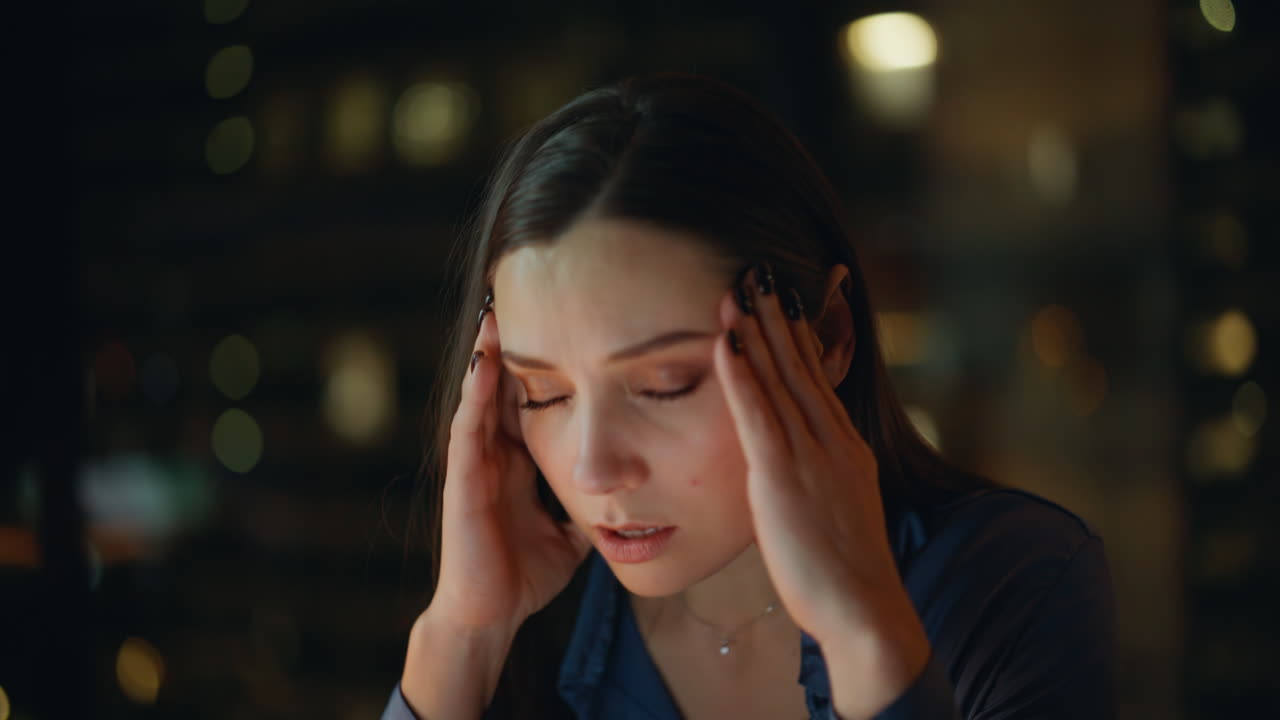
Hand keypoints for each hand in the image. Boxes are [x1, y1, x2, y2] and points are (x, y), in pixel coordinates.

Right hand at [428, 296, 592, 632]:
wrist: (491, 614)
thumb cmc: (524, 574)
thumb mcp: (573, 530)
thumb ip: (592, 503)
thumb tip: (631, 488)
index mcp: (519, 462)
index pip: (532, 401)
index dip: (545, 365)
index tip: (564, 327)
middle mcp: (496, 455)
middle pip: (505, 388)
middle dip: (514, 348)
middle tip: (521, 297)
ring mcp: (476, 465)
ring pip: (481, 398)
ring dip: (487, 358)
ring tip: (495, 315)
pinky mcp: (463, 481)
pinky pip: (468, 429)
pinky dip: (475, 394)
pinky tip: (484, 363)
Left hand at [713, 263, 930, 717]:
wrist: (864, 608)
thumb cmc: (846, 573)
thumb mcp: (837, 511)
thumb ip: (820, 480)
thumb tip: (802, 470)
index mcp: (846, 447)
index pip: (819, 377)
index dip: (800, 334)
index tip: (784, 298)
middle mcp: (833, 440)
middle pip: (802, 365)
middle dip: (779, 315)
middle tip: (759, 270)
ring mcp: (811, 455)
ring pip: (782, 379)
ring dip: (758, 330)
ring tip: (738, 288)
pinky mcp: (784, 477)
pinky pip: (759, 414)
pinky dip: (743, 375)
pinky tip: (728, 342)